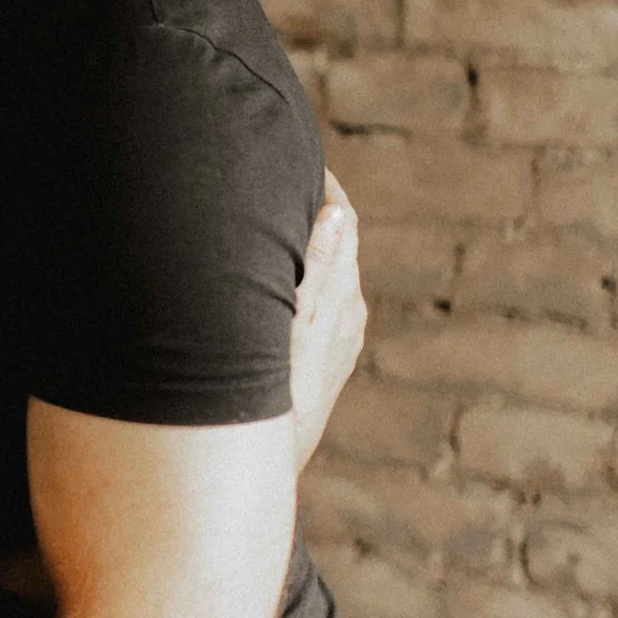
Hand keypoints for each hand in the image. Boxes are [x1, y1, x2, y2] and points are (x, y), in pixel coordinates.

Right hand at [288, 171, 365, 470]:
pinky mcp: (322, 360)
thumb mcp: (297, 320)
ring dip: (308, 248)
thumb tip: (338, 212)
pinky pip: (316, 304)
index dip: (327, 188)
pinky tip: (277, 284)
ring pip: (326, 276)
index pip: (343, 223)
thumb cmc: (279, 390)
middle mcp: (347, 314)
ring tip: (275, 224)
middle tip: (282, 182)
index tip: (306, 159)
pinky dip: (302, 281)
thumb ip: (319, 265)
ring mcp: (336, 339)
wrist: (270, 458)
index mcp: (343, 295)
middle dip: (315, 214)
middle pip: (336, 246)